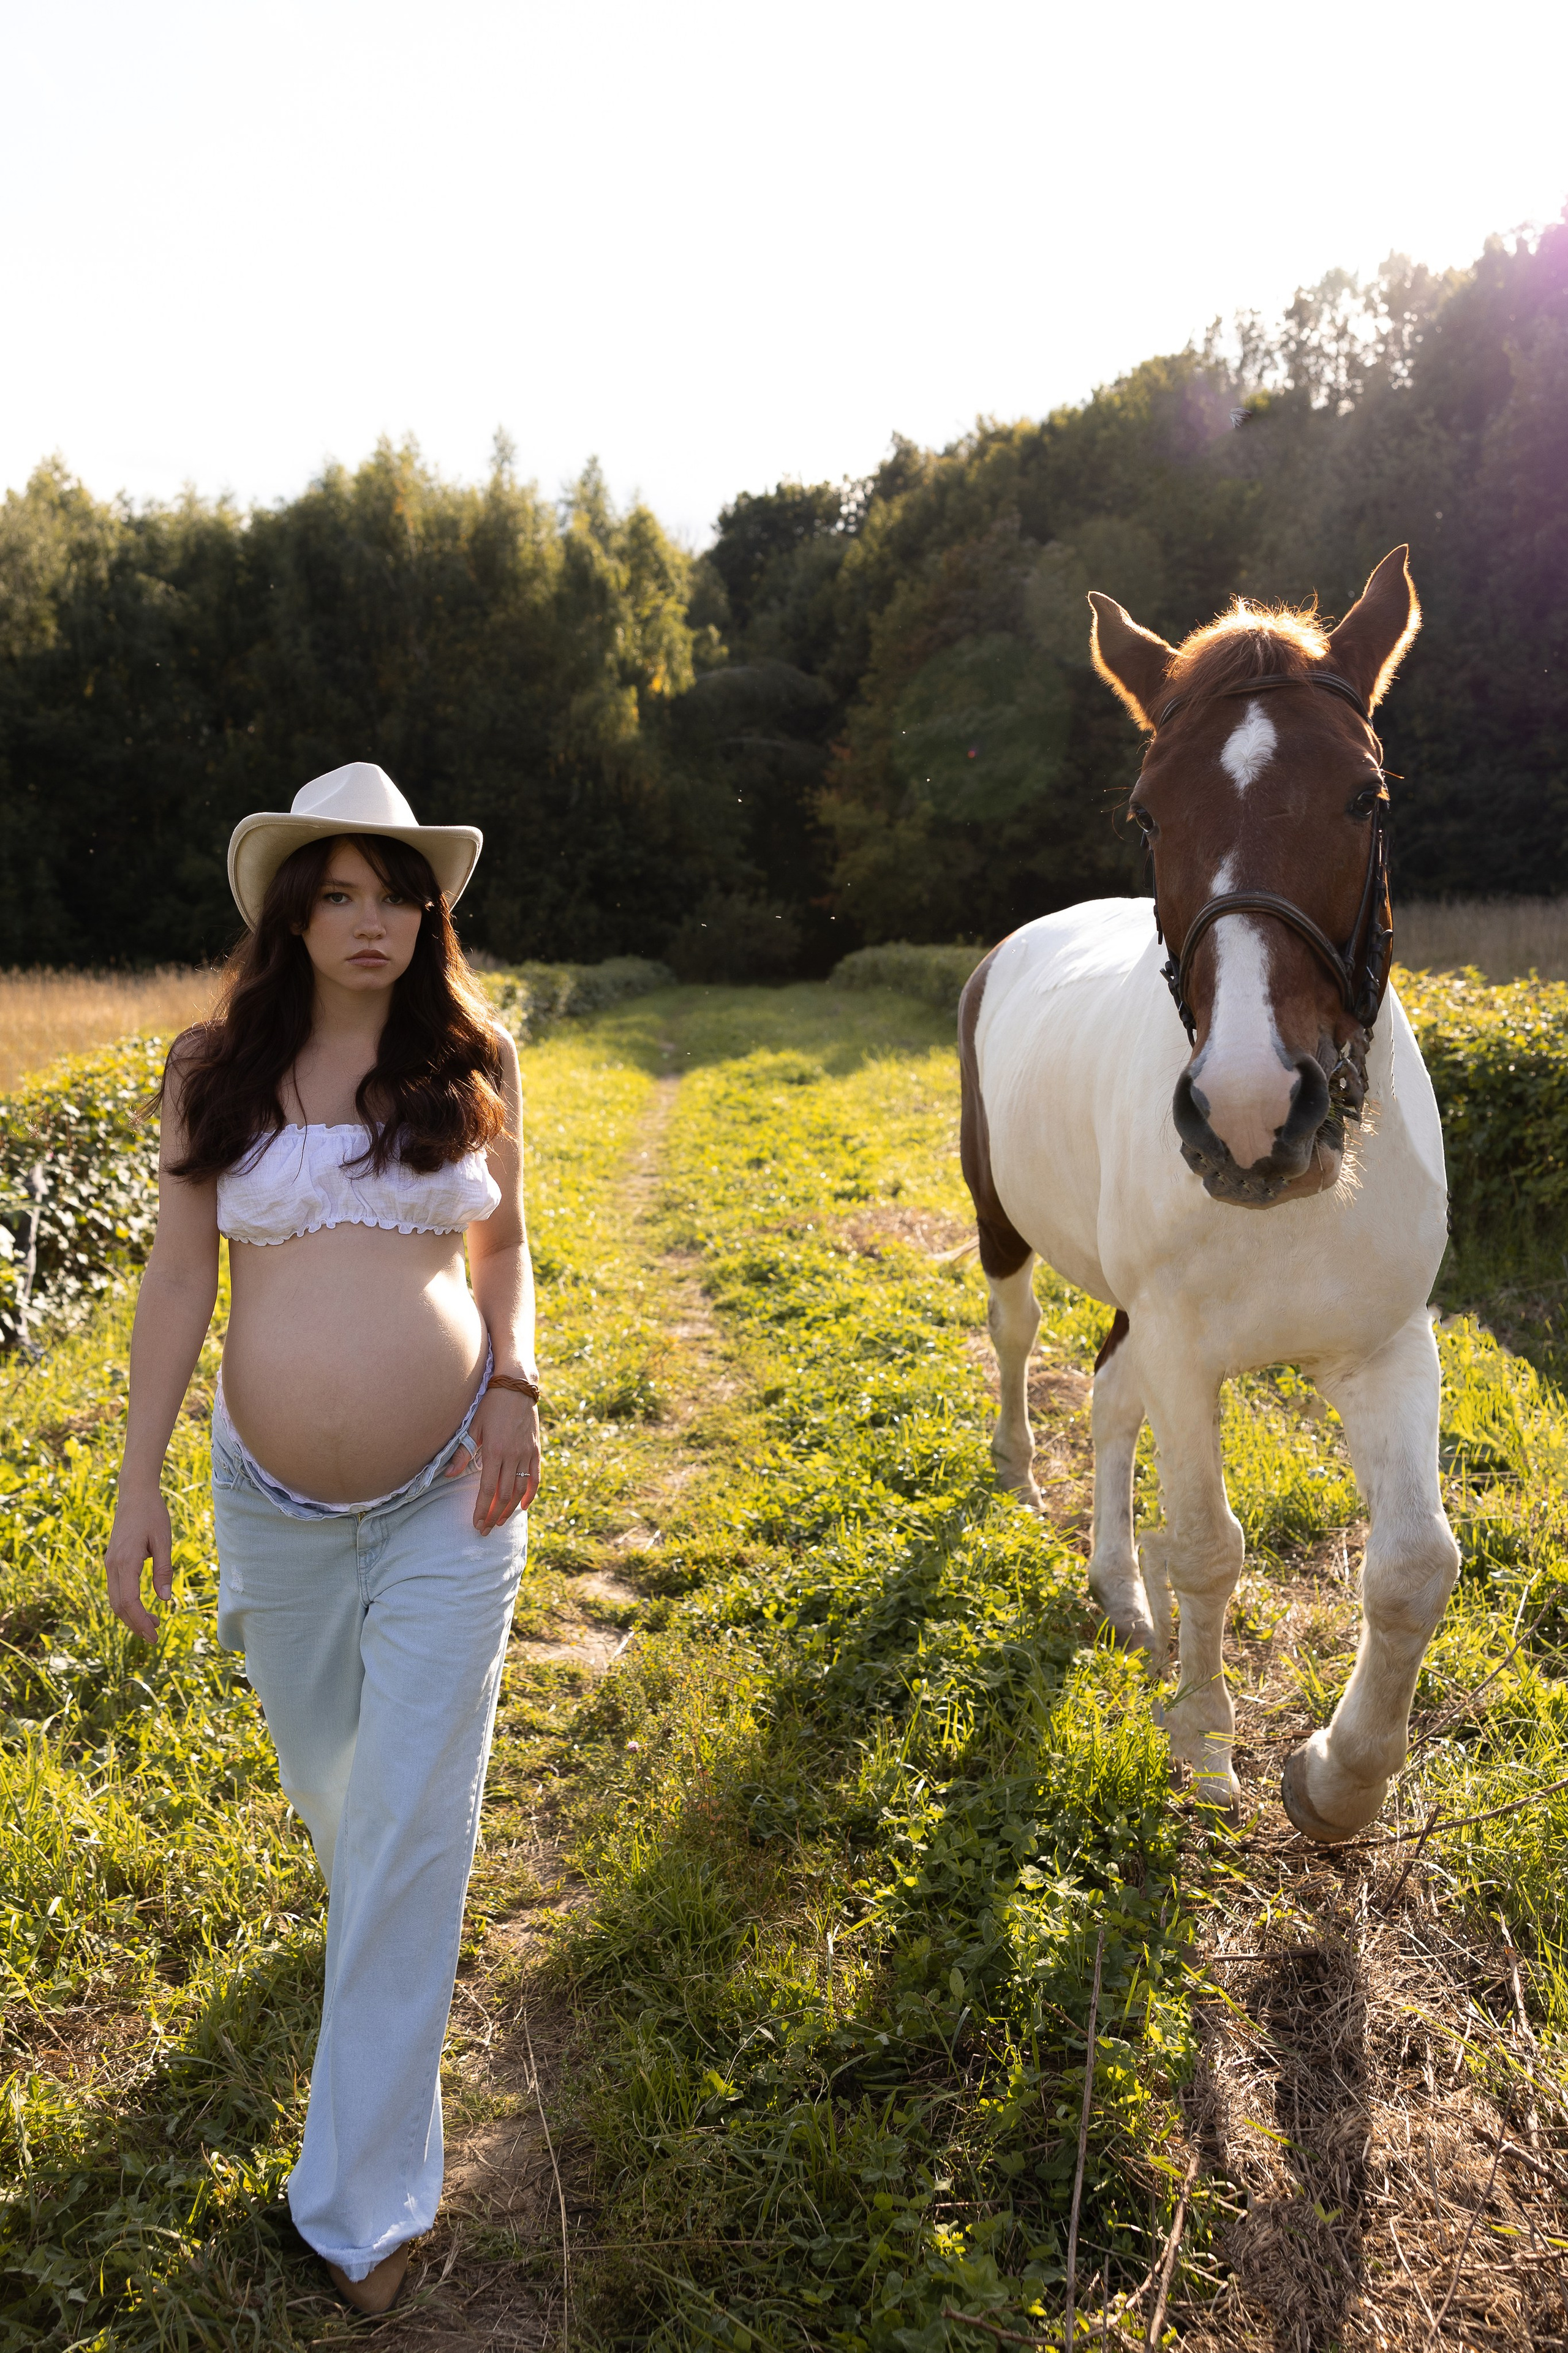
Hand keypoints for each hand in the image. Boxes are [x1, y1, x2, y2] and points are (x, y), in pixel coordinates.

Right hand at [106, 1490, 173, 1641]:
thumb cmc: (152, 1514)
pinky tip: (141, 1608)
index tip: (154, 1635)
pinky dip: (127, 1603)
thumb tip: (164, 1599)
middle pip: (119, 1605)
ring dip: (131, 1615)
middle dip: (135, 1624)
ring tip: (151, 1625)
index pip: (129, 1601)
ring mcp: (110, 1563)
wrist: (135, 1494)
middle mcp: (112, 1565)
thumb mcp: (163, 1540)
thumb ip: (163, 1570)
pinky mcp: (112, 1561)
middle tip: (154, 1637)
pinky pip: (116, 1589)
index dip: (140, 1621)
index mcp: (125, 1561)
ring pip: (115, 1599)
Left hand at [444, 1387, 541, 1533]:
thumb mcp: (473, 1426)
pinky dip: (531, 1494)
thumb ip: (463, 1452)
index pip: (487, 1489)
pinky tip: (524, 1506)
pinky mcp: (536, 1450)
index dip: (482, 1510)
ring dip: (510, 1509)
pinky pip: (535, 1478)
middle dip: (494, 1515)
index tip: (476, 1524)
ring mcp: (526, 1454)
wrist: (517, 1387)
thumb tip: (449, 1474)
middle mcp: (513, 1456)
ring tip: (500, 1521)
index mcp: (495, 1451)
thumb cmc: (491, 1405)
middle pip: (504, 1495)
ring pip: (520, 1490)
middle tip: (486, 1529)